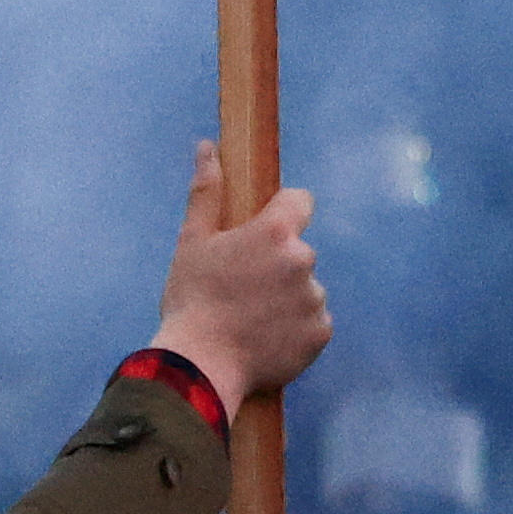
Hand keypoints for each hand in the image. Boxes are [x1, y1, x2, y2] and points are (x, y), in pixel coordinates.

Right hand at [152, 140, 327, 402]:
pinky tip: (266, 339)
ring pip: (305, 289)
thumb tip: (208, 146)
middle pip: (298, 252)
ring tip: (251, 319)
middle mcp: (303, 260)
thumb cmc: (191, 299)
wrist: (199, 366)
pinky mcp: (321, 334)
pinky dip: (295, 329)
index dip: (281, 214)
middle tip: (242, 289)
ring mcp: (315, 299)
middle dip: (277, 265)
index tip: (258, 237)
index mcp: (274, 232)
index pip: (300, 201)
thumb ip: (207, 191)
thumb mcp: (191, 241)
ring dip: (286, 298)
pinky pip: (312, 323)